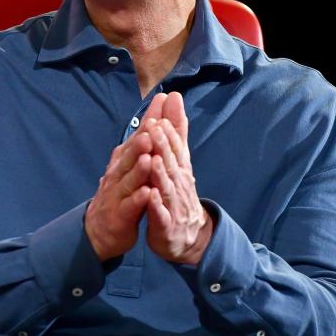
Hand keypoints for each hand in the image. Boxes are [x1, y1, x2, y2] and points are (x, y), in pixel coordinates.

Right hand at [85, 93, 167, 261]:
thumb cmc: (123, 190)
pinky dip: (137, 200)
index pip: (139, 135)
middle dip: (140, 142)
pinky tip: (146, 193)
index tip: (162, 102)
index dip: (150, 120)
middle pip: (130, 155)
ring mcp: (117, 193)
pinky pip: (129, 206)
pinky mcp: (119, 215)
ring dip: (138, 169)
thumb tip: (159, 106)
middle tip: (151, 128)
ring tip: (149, 158)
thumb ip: (148, 135)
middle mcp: (119, 172)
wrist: (102, 228)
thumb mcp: (135, 162)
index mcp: (125, 158)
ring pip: (128, 180)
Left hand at [145, 92, 212, 264]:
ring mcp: (173, 204)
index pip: (175, 145)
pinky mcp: (166, 224)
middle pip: (171, 162)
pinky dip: (155, 206)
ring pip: (167, 186)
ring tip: (153, 158)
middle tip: (155, 126)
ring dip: (160, 173)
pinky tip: (149, 197)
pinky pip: (161, 214)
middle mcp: (179, 183)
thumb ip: (176, 132)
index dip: (169, 129)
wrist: (186, 236)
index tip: (161, 111)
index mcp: (179, 168)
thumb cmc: (178, 193)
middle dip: (164, 145)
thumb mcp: (178, 161)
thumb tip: (174, 99)